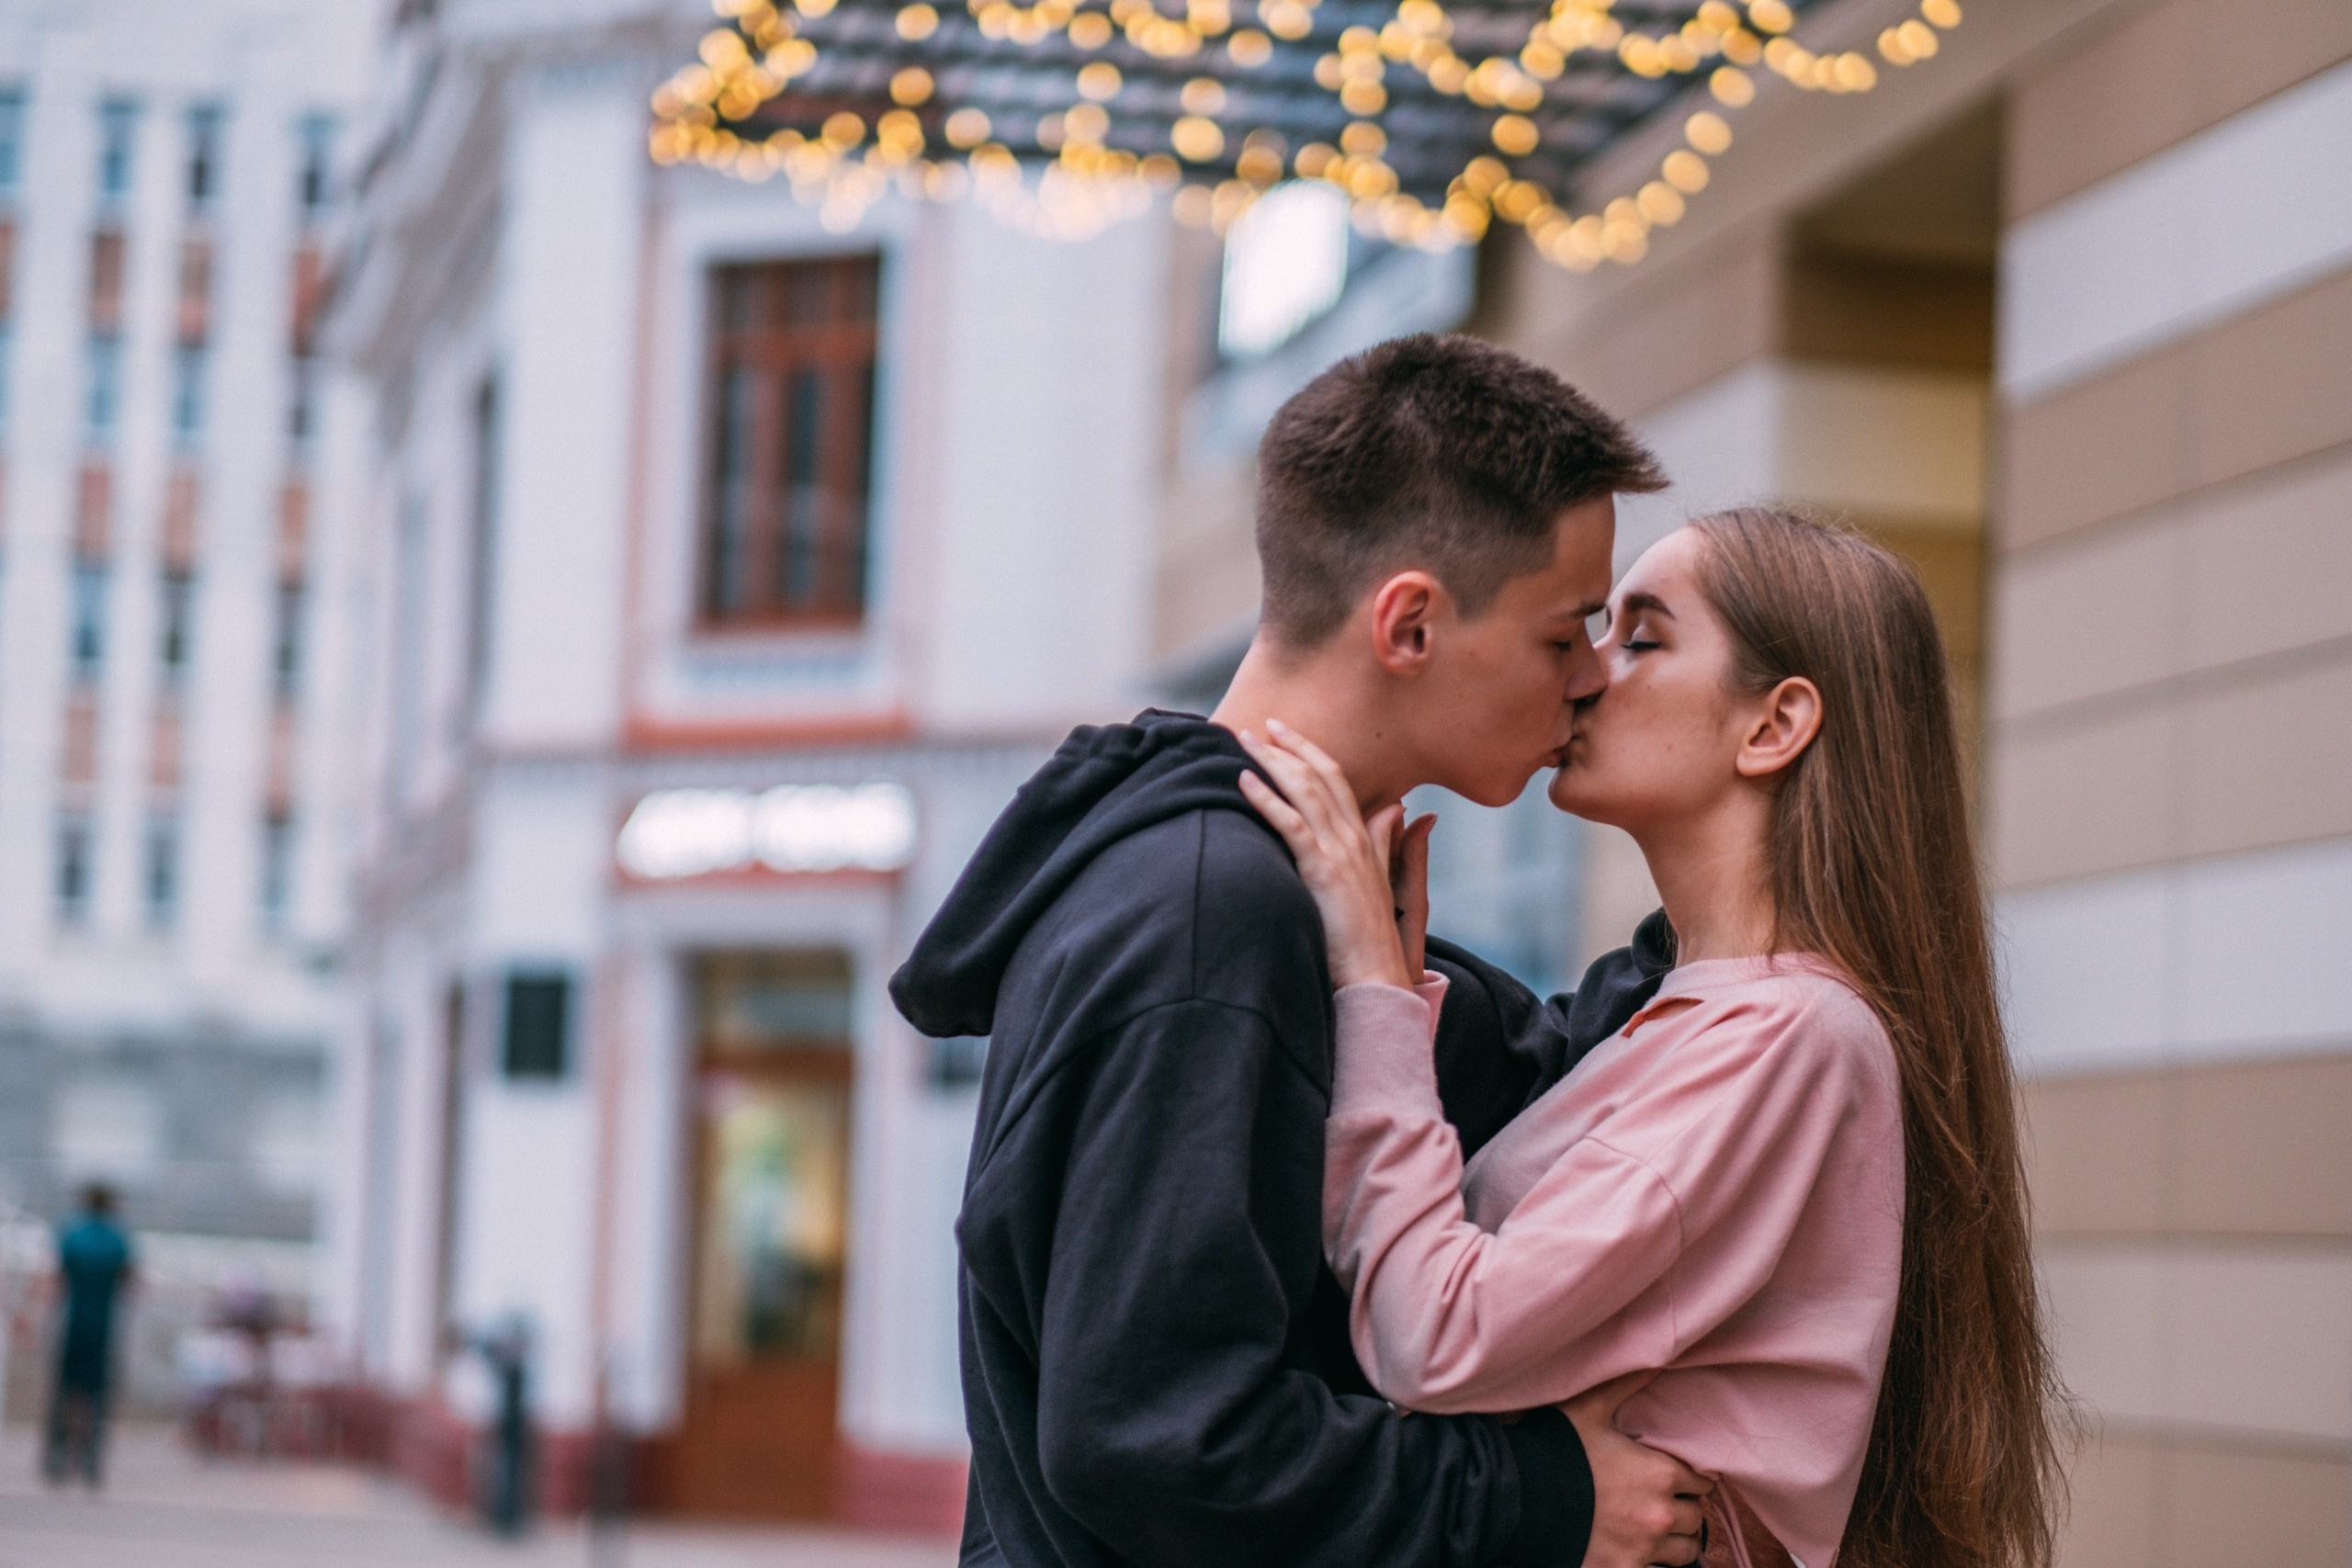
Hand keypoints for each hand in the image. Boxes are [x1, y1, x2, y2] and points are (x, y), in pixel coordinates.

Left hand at [1235, 721, 1431, 990]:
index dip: (1310, 751)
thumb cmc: (1370, 935)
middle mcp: (1354, 837)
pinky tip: (1243, 781)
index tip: (1284, 733)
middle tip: (1260, 725)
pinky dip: (1266, 798)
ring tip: (1244, 741)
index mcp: (1365, 837)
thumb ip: (1386, 841)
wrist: (1375, 975)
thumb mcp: (1382, 880)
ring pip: (1304, 791)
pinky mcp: (1322, 871)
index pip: (1336, 779)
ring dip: (1272, 762)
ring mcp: (1339, 853)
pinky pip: (1291, 824)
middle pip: (1319, 775)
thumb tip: (1397, 808)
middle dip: (1289, 745)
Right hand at [1566, 1372, 1711, 1567]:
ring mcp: (1643, 1549)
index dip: (1691, 1476)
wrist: (1518, 1497)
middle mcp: (1659, 1515)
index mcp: (1660, 1474)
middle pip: (1696, 1517)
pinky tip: (1639, 1549)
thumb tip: (1657, 1357)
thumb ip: (1626, 1383)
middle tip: (1668, 1501)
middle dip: (1685, 1508)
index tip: (1680, 1475)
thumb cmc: (1556, 1448)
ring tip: (1660, 1530)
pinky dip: (1654, 1561)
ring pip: (1685, 1551)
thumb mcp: (1590, 1408)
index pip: (1702, 1481)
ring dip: (1677, 1540)